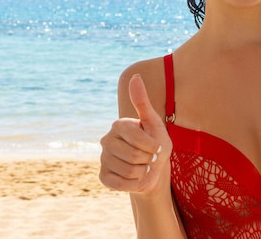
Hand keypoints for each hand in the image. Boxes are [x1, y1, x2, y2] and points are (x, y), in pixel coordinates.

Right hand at [99, 74, 172, 194]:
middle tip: (150, 157)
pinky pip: (121, 183)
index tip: (157, 146)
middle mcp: (106, 140)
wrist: (154, 170)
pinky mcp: (103, 176)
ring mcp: (103, 158)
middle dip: (149, 159)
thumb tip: (135, 76)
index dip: (153, 146)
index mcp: (118, 125)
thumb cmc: (156, 143)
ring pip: (129, 171)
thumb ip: (142, 101)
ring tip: (142, 166)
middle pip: (134, 156)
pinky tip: (134, 177)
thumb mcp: (153, 122)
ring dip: (143, 172)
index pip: (138, 138)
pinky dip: (134, 183)